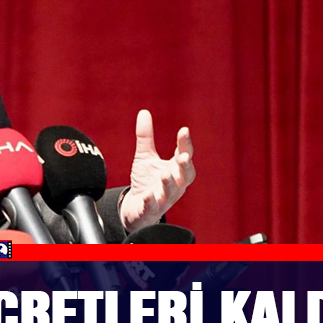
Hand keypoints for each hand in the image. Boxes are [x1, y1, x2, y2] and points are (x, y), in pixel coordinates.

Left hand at [119, 109, 195, 233]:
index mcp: (176, 170)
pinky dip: (151, 202)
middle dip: (185, 166)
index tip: (184, 130)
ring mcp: (164, 199)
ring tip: (164, 174)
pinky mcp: (151, 210)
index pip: (185, 155)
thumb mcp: (145, 156)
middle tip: (183, 157)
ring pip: (171, 192)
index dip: (185, 144)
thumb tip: (144, 112)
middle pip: (185, 176)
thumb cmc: (147, 181)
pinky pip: (153, 207)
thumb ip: (146, 137)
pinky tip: (148, 196)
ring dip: (169, 183)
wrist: (137, 208)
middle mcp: (175, 185)